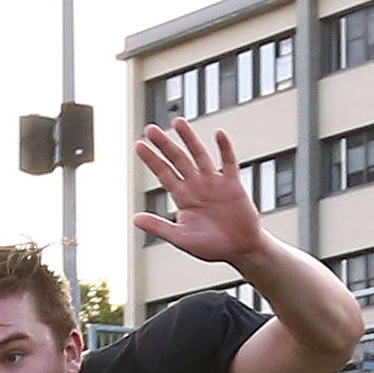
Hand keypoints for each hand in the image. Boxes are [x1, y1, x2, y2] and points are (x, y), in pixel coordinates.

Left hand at [131, 118, 269, 266]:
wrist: (239, 250)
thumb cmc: (210, 245)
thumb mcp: (180, 238)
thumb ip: (158, 227)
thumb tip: (134, 219)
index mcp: (182, 197)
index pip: (163, 173)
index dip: (151, 160)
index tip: (138, 145)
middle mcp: (196, 185)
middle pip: (177, 159)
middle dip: (164, 144)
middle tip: (149, 129)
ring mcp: (214, 182)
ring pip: (199, 155)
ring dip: (189, 139)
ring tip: (177, 122)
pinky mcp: (233, 184)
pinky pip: (229, 162)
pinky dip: (224, 148)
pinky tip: (218, 134)